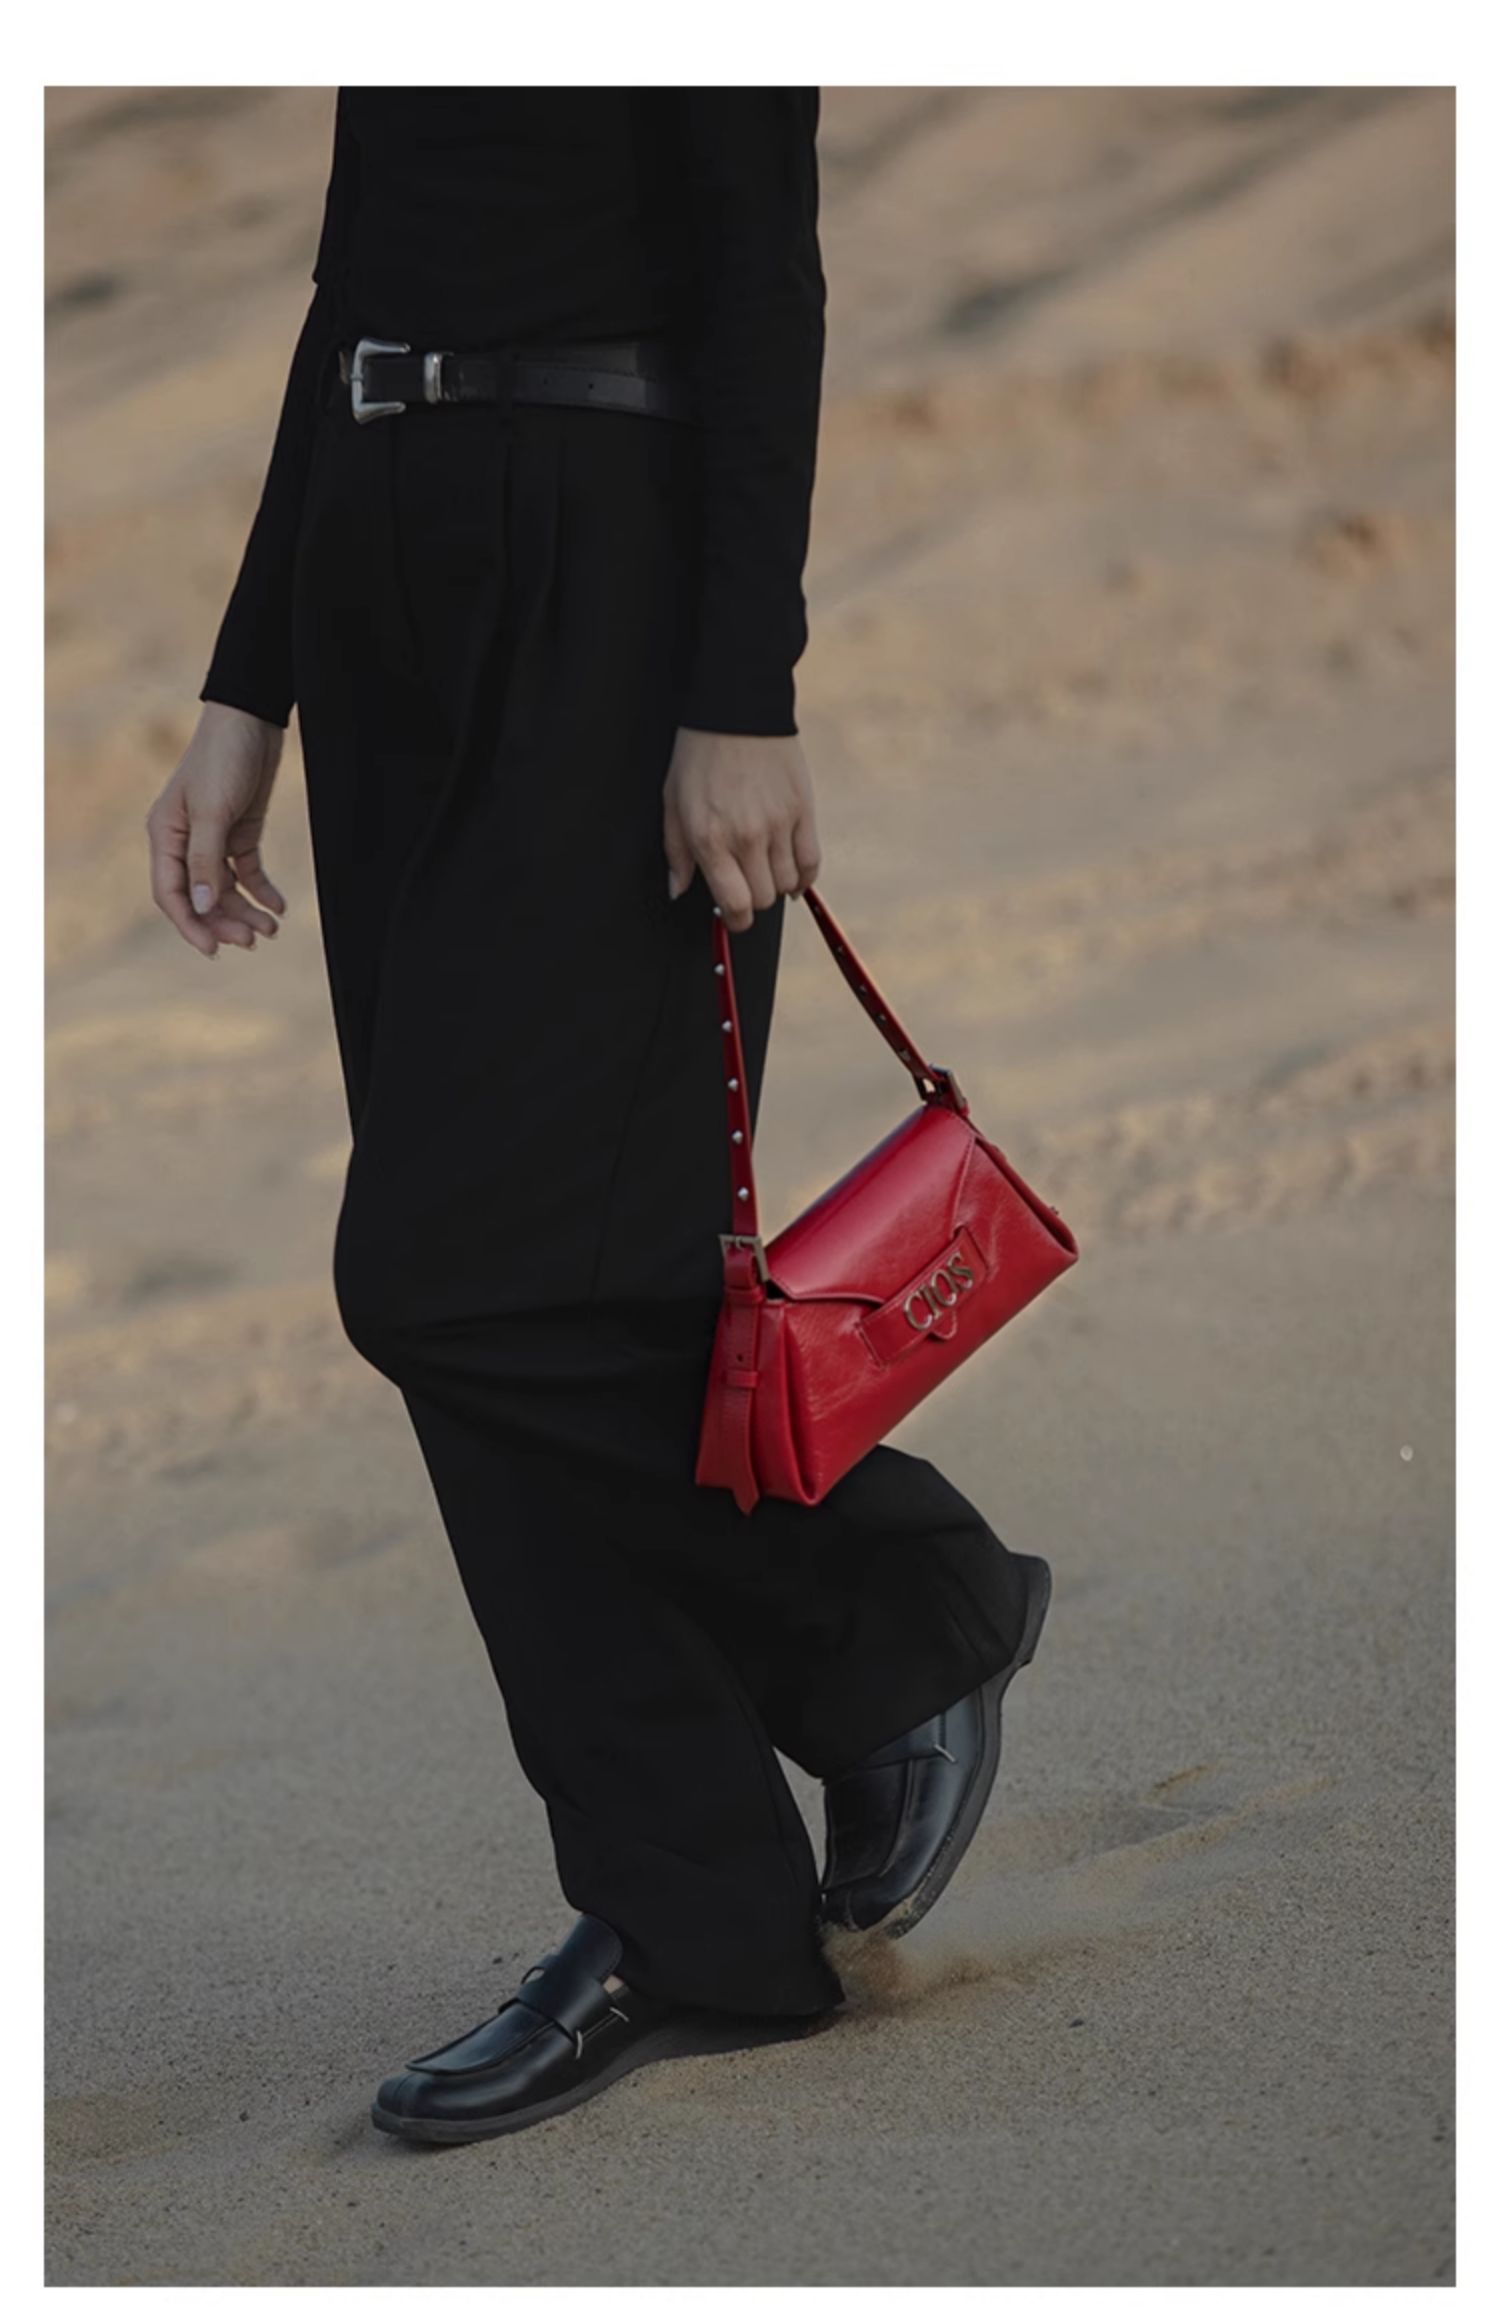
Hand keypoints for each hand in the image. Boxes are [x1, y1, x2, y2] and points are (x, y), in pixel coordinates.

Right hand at [146, 702, 287, 958]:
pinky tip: (277, 907)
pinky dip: (261, 891)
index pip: (171, 893)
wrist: (252, 720)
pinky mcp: (240, 831)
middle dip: (224, 922)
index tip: (214, 950)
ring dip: (245, 911)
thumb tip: (203, 907)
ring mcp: (213, 838)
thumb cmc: (222, 758)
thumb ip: (206, 860)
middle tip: (254, 940)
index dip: (191, 925)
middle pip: (201, 896)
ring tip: (271, 930)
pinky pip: (246, 871)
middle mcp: (185, 841)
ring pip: (225, 889)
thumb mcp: (213, 811)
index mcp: (165, 835)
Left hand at [662, 727, 821, 932]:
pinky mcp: (802, 810)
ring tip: (764, 871)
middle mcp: (747, 837)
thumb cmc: (699, 754)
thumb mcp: (672, 802)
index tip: (733, 917)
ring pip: (787, 883)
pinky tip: (794, 876)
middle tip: (744, 887)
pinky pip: (811, 861)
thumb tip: (678, 889)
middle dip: (753, 902)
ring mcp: (779, 825)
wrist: (736, 709)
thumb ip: (676, 853)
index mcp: (711, 839)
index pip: (735, 904)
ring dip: (776, 886)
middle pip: (763, 899)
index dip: (735, 920)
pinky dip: (804, 877)